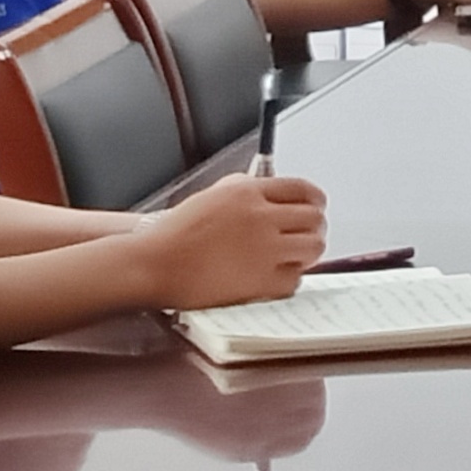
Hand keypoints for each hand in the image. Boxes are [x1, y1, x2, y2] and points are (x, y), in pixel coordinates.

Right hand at [136, 173, 324, 306]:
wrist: (154, 264)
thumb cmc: (175, 234)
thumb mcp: (212, 195)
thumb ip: (245, 189)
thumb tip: (271, 192)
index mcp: (248, 192)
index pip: (303, 189)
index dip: (315, 200)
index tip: (316, 207)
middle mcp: (261, 217)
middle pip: (315, 218)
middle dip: (315, 227)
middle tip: (308, 235)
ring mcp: (263, 250)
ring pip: (313, 247)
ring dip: (308, 252)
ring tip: (296, 256)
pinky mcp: (260, 281)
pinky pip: (295, 279)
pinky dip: (290, 278)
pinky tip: (277, 276)